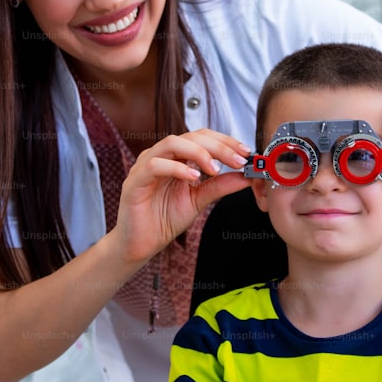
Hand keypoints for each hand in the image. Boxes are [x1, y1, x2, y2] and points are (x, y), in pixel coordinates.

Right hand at [113, 129, 250, 264]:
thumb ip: (219, 186)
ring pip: (172, 143)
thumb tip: (245, 176)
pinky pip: (155, 165)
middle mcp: (161, 156)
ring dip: (199, 152)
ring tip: (215, 168)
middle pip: (191, 136)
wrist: (142, 244)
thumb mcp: (199, 200)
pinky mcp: (135, 181)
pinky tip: (193, 178)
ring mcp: (146, 166)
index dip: (224, 141)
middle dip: (218, 146)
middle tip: (237, 160)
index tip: (245, 152)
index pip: (202, 137)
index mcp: (176, 157)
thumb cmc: (164, 219)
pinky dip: (177, 169)